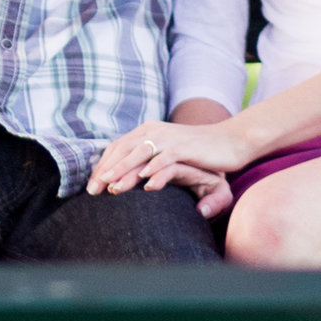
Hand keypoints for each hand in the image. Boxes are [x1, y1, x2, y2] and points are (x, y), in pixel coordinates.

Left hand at [88, 114, 252, 195]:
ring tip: (112, 187)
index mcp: (148, 131)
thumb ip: (148, 161)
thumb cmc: (197, 153)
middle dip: (106, 170)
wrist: (229, 141)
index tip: (90, 184)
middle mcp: (155, 130)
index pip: (118, 147)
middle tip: (93, 190)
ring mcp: (169, 138)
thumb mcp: (168, 154)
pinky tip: (145, 183)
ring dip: (124, 171)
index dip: (103, 164)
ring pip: (140, 154)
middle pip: (124, 149)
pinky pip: (166, 158)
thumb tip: (126, 176)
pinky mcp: (186, 147)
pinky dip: (154, 169)